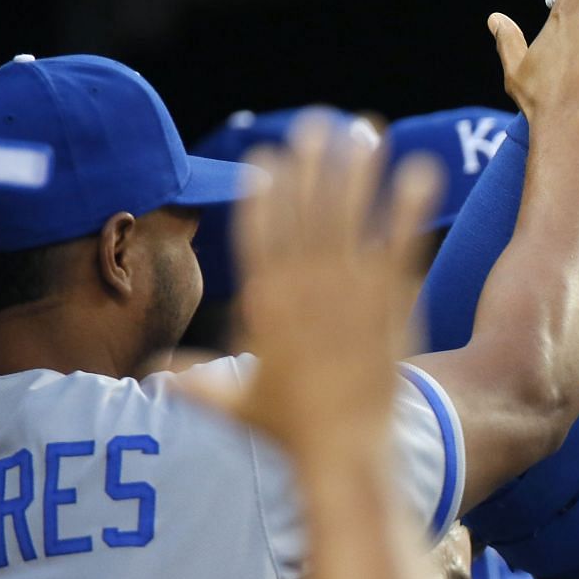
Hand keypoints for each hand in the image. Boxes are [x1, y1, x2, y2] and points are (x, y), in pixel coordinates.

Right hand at [179, 115, 441, 464]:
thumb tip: (156, 378)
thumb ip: (196, 383)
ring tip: (367, 130)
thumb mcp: (235, 407)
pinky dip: (410, 206)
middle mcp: (303, 289)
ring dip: (359, 170)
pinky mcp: (391, 305)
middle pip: (306, 210)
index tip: (272, 155)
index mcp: (263, 305)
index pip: (260, 232)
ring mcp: (349, 294)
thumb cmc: (289, 436)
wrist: (344, 456)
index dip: (266, 191)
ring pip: (352, 217)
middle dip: (312, 163)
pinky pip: (401, 245)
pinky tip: (422, 170)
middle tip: (319, 122)